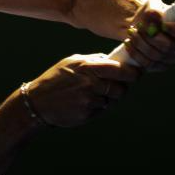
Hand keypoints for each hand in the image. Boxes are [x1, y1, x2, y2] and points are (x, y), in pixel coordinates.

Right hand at [25, 53, 142, 128]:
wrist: (37, 103)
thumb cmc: (55, 79)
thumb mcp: (72, 62)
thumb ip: (94, 60)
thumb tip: (114, 61)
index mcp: (89, 67)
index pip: (121, 70)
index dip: (133, 73)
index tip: (136, 73)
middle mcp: (91, 84)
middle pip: (121, 89)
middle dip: (121, 88)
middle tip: (115, 86)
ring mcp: (89, 101)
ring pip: (112, 101)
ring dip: (107, 98)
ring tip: (91, 94)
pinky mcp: (87, 114)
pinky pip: (101, 110)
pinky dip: (97, 107)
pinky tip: (83, 102)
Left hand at [120, 0, 174, 72]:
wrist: (142, 27)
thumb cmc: (152, 14)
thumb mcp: (153, 5)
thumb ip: (155, 10)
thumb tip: (156, 18)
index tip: (162, 25)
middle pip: (169, 46)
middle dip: (151, 36)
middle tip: (138, 27)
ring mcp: (174, 59)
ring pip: (156, 55)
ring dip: (140, 43)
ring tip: (131, 32)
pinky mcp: (161, 67)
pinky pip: (148, 64)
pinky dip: (135, 53)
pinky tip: (128, 43)